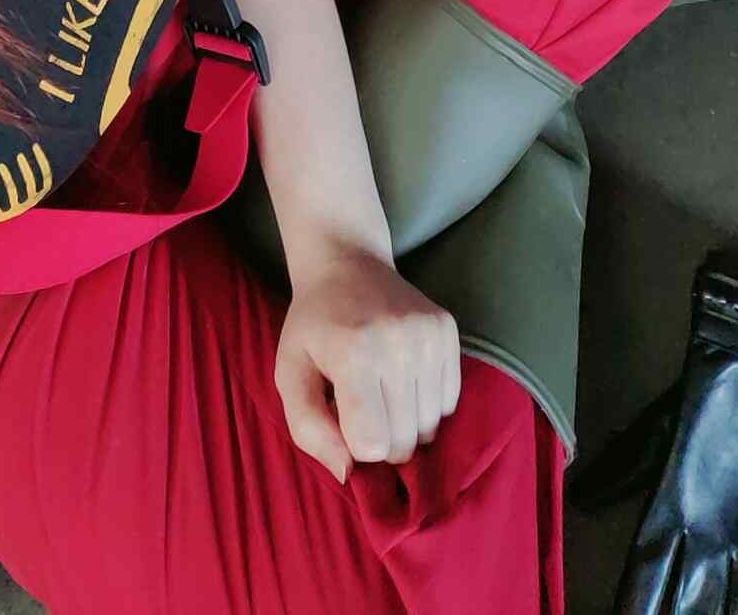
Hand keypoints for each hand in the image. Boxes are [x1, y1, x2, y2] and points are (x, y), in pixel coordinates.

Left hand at [273, 244, 460, 484]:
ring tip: (380, 392)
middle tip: (360, 406)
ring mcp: (428, 335)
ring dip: (405, 425)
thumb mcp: (289, 374)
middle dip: (381, 440)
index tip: (341, 415)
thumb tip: (348, 474)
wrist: (346, 263)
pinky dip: (426, 404)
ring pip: (431, 427)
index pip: (372, 444)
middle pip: (405, 441)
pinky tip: (402, 378)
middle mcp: (398, 343)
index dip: (354, 443)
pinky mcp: (447, 330)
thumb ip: (308, 429)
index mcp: (353, 353)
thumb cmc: (313, 326)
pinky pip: (448, 402)